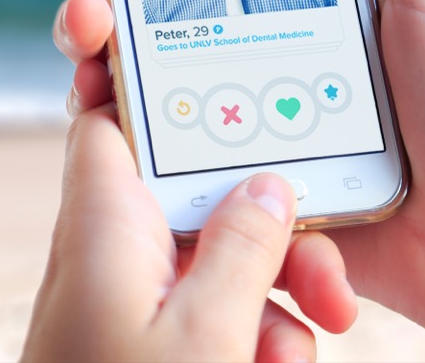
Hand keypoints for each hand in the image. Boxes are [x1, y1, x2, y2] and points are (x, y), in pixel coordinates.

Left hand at [22, 101, 355, 362]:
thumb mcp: (207, 333)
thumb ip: (245, 248)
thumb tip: (271, 183)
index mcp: (103, 225)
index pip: (112, 121)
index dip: (156, 91)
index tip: (226, 87)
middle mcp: (111, 252)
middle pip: (194, 199)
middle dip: (263, 234)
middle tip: (320, 277)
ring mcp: (130, 299)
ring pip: (214, 263)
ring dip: (269, 302)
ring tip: (291, 352)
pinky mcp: (146, 341)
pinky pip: (208, 314)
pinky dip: (249, 337)